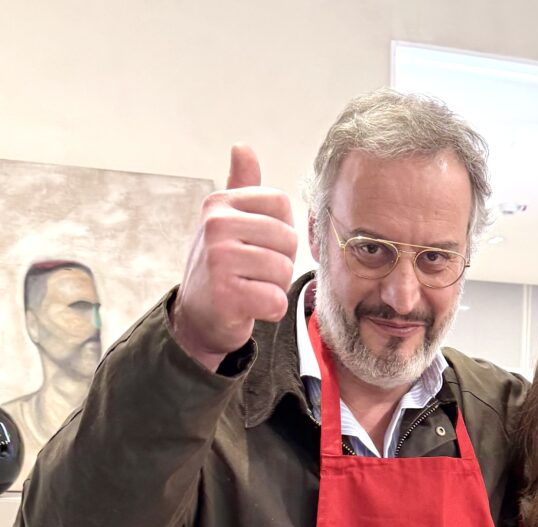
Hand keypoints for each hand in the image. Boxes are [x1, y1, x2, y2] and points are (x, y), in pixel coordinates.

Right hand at [171, 144, 297, 370]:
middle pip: (288, 239)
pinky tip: (250, 307)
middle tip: (254, 273)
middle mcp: (216, 226)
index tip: (258, 245)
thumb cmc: (221, 267)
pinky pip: (276, 301)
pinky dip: (270, 310)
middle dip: (281, 262)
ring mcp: (219, 259)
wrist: (198, 316)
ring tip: (251, 289)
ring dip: (275, 287)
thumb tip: (242, 147)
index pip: (281, 205)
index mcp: (220, 204)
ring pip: (284, 271)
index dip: (281, 231)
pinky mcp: (226, 295)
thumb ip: (242, 187)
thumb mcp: (227, 222)